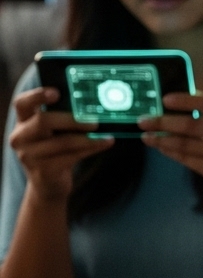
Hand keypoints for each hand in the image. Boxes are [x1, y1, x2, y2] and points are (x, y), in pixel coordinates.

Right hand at [8, 87, 113, 201]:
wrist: (48, 184)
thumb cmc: (55, 150)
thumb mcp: (53, 133)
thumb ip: (62, 118)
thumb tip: (90, 104)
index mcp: (23, 122)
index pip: (22, 103)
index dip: (37, 95)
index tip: (57, 92)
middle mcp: (20, 137)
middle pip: (43, 121)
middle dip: (72, 120)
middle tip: (94, 121)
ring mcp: (29, 155)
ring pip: (62, 142)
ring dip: (88, 139)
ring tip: (107, 136)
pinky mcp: (43, 171)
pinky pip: (71, 157)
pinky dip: (91, 148)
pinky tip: (105, 143)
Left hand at [138, 93, 202, 203]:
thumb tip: (178, 107)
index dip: (185, 100)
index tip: (165, 99)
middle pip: (191, 124)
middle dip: (163, 122)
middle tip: (143, 120)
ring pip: (184, 143)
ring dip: (161, 139)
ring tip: (146, 135)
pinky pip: (186, 159)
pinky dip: (170, 152)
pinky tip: (160, 147)